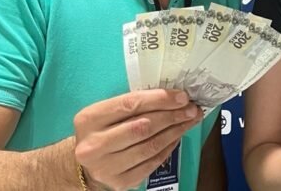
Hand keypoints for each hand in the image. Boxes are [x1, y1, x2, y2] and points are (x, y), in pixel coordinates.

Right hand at [73, 89, 202, 190]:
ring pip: (150, 146)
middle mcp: (93, 145)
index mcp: (89, 119)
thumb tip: (176, 98)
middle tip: (192, 109)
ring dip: (175, 131)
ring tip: (190, 121)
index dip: (160, 99)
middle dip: (172, 116)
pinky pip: (152, 162)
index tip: (182, 97)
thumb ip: (136, 104)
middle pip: (142, 127)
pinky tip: (177, 136)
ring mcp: (106, 167)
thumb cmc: (103, 130)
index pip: (130, 104)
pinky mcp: (120, 182)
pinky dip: (169, 147)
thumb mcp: (109, 112)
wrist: (88, 163)